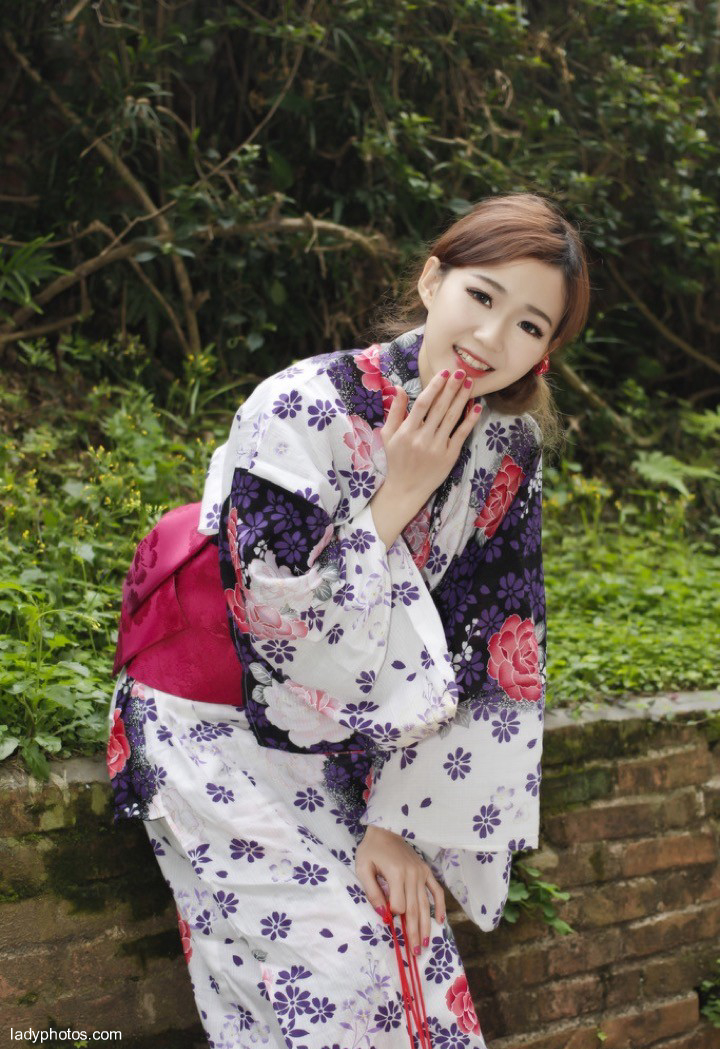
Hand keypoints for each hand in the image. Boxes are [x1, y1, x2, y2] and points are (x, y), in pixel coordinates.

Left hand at [355, 825, 445, 956]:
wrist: (386, 829)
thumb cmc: (371, 850)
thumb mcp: (363, 868)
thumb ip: (372, 891)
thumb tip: (383, 914)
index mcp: (397, 874)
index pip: (398, 905)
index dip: (394, 916)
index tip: (389, 923)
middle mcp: (413, 875)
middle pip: (414, 910)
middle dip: (414, 933)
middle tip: (416, 953)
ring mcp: (421, 873)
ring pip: (425, 905)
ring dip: (426, 926)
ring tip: (425, 944)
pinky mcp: (426, 871)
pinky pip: (436, 891)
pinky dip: (439, 906)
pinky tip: (440, 921)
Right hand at [381, 368, 482, 513]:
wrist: (406, 488)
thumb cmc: (395, 459)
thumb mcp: (388, 435)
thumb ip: (395, 411)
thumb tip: (399, 388)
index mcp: (407, 431)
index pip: (423, 404)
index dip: (434, 387)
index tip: (444, 373)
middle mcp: (422, 438)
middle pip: (440, 408)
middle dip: (452, 388)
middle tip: (462, 371)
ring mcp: (437, 447)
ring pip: (452, 418)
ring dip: (462, 399)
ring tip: (470, 383)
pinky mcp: (449, 456)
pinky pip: (461, 434)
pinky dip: (469, 420)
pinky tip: (476, 407)